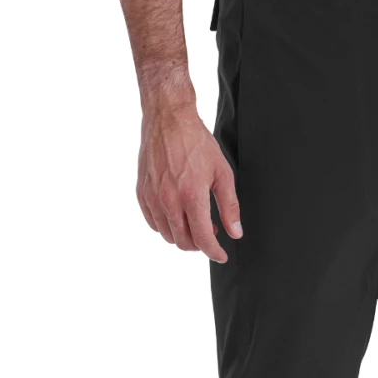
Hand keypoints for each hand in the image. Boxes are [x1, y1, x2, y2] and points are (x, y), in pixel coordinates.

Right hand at [137, 80, 241, 262]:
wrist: (168, 121)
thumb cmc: (195, 142)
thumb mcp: (221, 172)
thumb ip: (229, 206)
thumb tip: (235, 230)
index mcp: (192, 195)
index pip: (202, 238)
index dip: (214, 252)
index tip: (220, 255)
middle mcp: (169, 200)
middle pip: (184, 241)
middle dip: (200, 244)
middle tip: (210, 232)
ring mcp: (153, 198)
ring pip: (168, 235)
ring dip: (183, 236)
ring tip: (195, 221)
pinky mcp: (142, 194)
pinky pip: (153, 223)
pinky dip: (166, 227)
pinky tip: (177, 217)